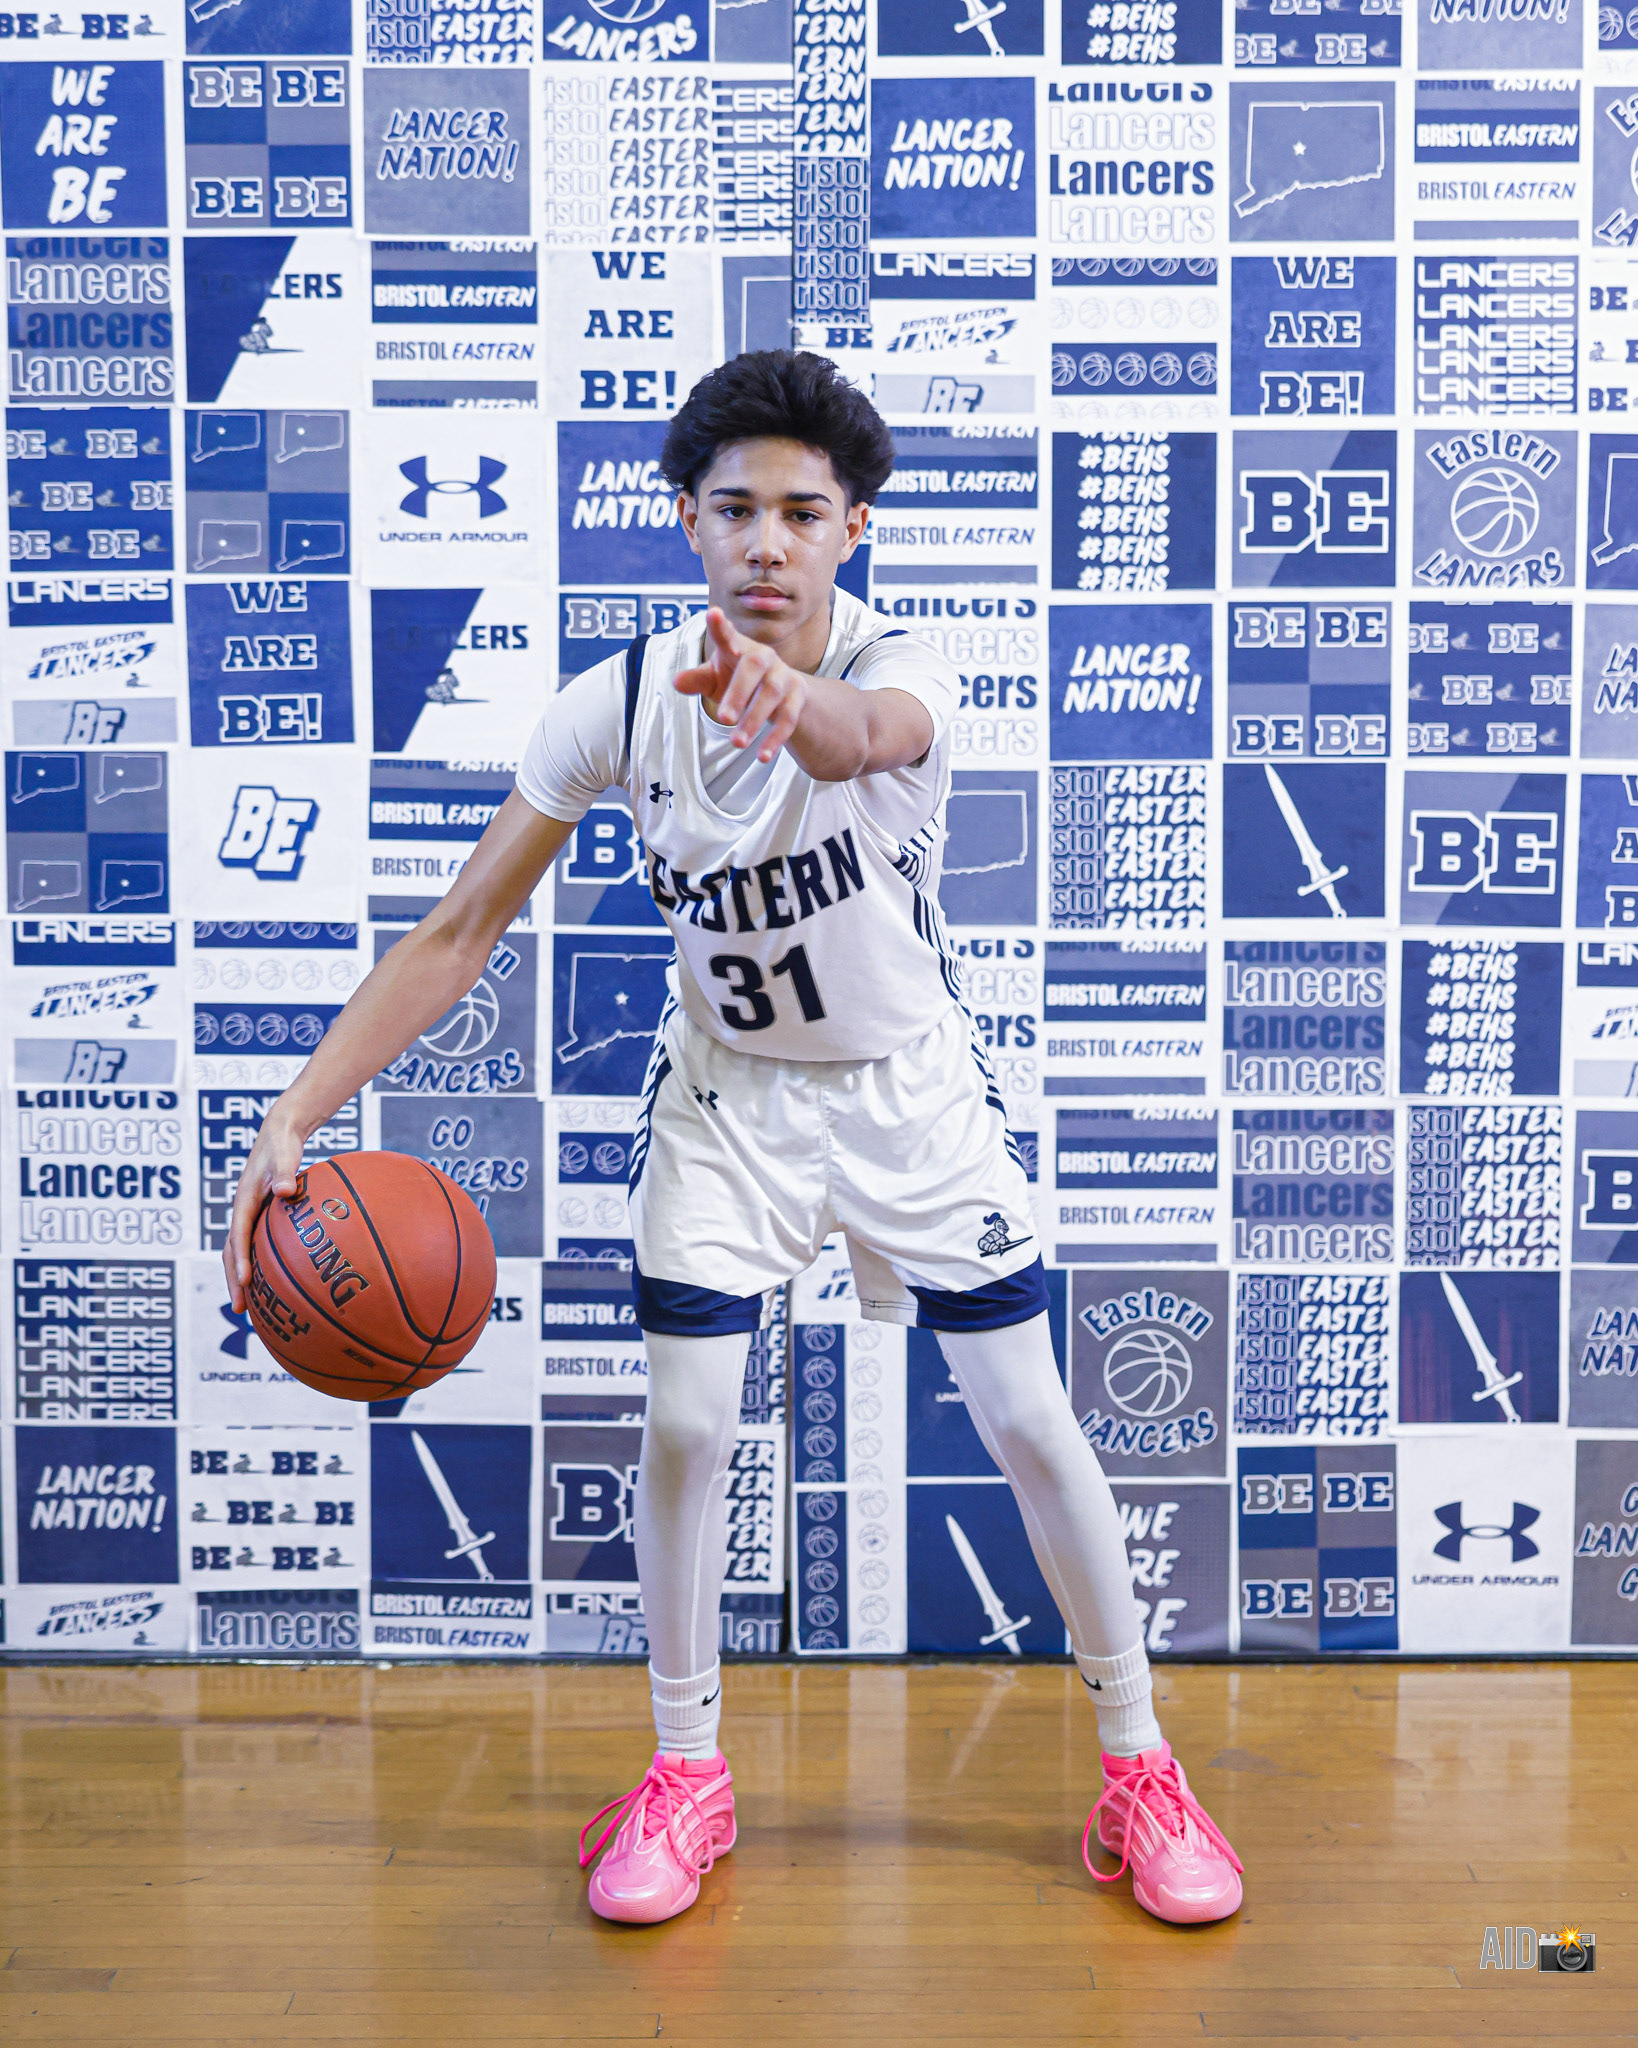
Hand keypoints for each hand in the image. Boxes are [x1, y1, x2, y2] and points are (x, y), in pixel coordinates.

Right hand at [223, 1108, 304, 1313]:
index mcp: (244, 1200)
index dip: (240, 1260)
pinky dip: (255, 1265)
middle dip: (234, 1280)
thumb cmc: (282, 1146)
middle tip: (239, 1309)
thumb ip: (285, 1172)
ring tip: (248, 1307)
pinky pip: (252, 1246)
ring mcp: (248, 1216)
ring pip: (239, 1252)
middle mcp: (242, 1211)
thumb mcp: (284, 1156)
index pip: (239, 1235)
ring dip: (240, 1278)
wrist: (278, 1135)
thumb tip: (286, 1191)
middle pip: (231, 1252)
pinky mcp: (258, 1217)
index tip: (246, 1283)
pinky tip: (271, 1284)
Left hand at [674, 607, 808, 762]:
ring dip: (755, 720)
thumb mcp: (715, 679)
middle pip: (754, 667)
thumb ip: (697, 680)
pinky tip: (762, 756)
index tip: (713, 614)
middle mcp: (764, 657)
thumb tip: (677, 682)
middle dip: (739, 692)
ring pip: (772, 695)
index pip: (728, 636)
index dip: (721, 626)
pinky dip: (776, 738)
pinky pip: (789, 718)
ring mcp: (783, 675)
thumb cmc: (738, 679)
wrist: (781, 690)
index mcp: (739, 648)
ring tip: (737, 744)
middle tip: (724, 719)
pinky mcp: (798, 696)